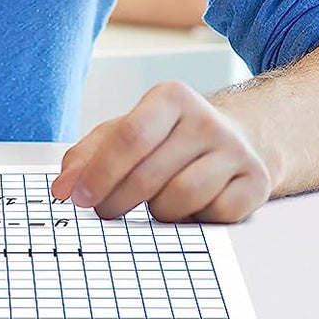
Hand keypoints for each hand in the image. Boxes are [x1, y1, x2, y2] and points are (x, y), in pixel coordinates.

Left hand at [51, 81, 271, 223]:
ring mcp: (235, 151)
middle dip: (117, 200)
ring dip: (158, 212)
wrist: (237, 139)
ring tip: (153, 205)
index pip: (130, 136)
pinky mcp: (256, 182)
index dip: (100, 172)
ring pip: (182, 198)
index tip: (77, 197)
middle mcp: (206, 119)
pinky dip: (194, 221)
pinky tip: (189, 209)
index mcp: (171, 97)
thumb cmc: (169, 139)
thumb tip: (63, 187)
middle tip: (104, 211)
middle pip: (150, 173)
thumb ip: (88, 155)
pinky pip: (215, 216)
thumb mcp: (126, 132)